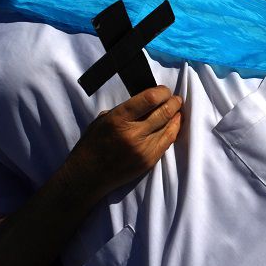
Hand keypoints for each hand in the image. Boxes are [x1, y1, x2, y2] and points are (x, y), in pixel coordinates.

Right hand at [69, 86, 183, 196]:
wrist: (88, 175)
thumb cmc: (92, 144)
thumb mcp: (103, 119)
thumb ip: (125, 110)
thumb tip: (147, 102)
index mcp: (119, 119)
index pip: (150, 99)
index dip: (162, 92)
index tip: (164, 91)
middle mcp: (133, 133)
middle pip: (164, 112)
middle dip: (173, 102)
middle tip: (175, 98)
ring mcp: (143, 149)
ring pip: (169, 127)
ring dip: (176, 115)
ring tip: (177, 109)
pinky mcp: (149, 161)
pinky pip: (168, 141)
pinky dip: (174, 129)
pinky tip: (175, 123)